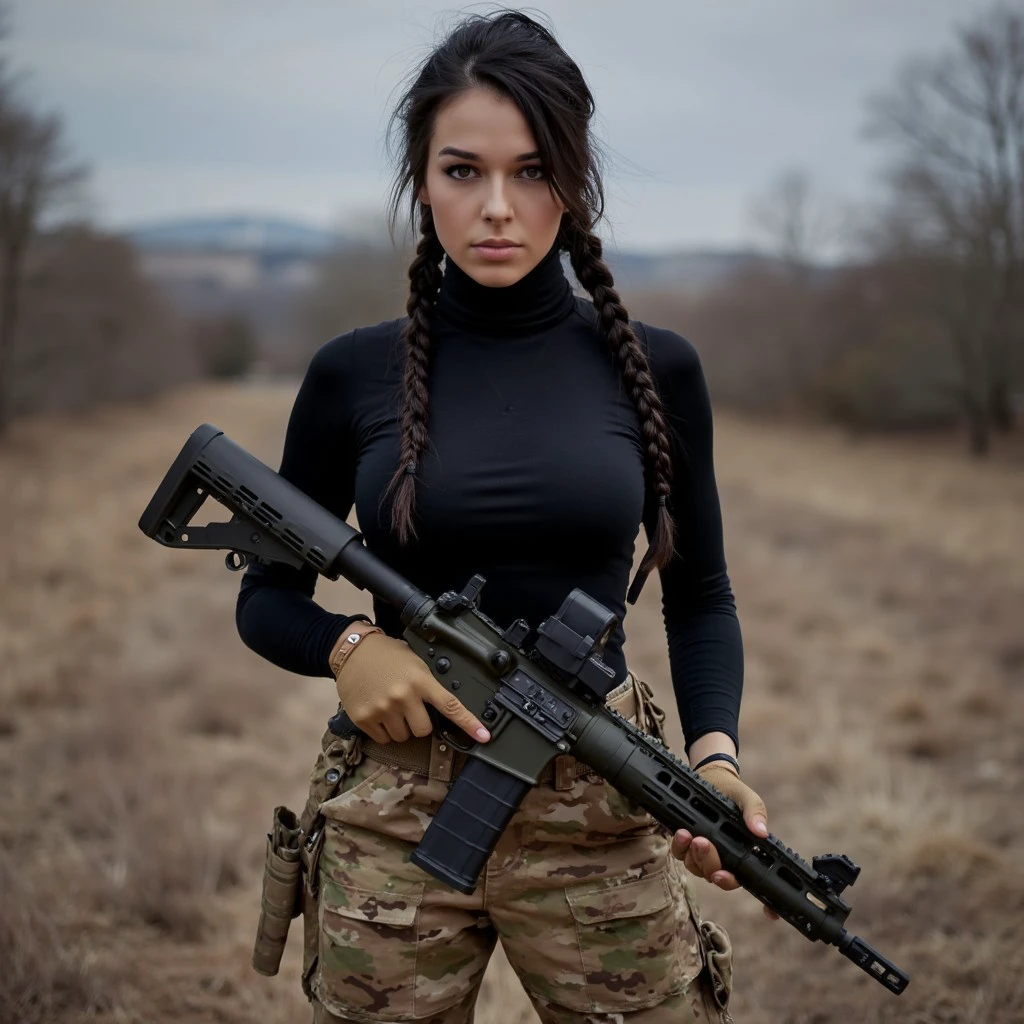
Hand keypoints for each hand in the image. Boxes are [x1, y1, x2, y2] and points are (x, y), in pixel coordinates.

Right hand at [332, 631, 490, 746]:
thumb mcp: (415, 662)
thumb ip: (428, 684)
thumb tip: (444, 708)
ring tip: (391, 706)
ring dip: (400, 727)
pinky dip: (383, 730)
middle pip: (423, 730)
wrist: (352, 650)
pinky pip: (383, 739)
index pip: (450, 705)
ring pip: (403, 737)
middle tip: (409, 707)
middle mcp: (403, 696)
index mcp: (420, 680)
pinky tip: (378, 711)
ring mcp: (383, 709)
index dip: (469, 723)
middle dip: (419, 723)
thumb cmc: (387, 655)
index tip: (484, 736)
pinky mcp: (365, 718)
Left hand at [671, 761, 778, 920]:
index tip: (770, 913)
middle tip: (705, 843)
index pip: (757, 884)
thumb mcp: (747, 798)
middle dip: (712, 864)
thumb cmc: (733, 793)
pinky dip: (680, 847)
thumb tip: (761, 832)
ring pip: (699, 870)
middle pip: (720, 878)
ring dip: (694, 856)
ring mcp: (704, 855)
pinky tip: (681, 833)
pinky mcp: (686, 845)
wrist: (710, 777)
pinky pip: (681, 855)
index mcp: (745, 854)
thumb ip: (755, 812)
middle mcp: (726, 860)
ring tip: (692, 836)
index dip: (767, 905)